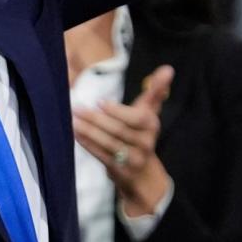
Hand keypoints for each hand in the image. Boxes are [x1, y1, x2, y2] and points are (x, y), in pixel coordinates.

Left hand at [73, 65, 172, 215]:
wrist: (143, 172)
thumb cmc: (142, 133)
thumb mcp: (150, 112)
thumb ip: (156, 90)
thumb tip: (168, 69)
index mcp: (152, 125)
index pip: (136, 118)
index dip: (118, 111)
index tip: (100, 102)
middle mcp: (145, 143)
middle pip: (119, 130)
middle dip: (96, 119)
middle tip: (76, 108)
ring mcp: (133, 159)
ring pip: (109, 143)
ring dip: (89, 131)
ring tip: (73, 120)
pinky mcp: (120, 170)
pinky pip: (102, 155)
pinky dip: (88, 144)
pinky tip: (76, 134)